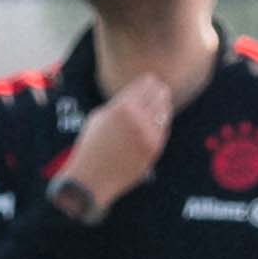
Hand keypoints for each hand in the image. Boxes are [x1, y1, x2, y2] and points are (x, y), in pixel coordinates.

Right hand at [53, 74, 177, 219]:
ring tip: (159, 105)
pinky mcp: (154, 148)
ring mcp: (148, 134)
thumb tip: (140, 92)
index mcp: (122, 106)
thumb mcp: (100, 116)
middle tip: (159, 91)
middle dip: (159, 92)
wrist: (92, 178)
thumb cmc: (92, 145)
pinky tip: (156, 121)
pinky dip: (161, 123)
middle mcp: (138, 118)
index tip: (150, 82)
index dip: (150, 81)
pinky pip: (164, 129)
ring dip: (162, 107)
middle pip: (160, 93)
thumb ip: (120, 102)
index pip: (147, 83)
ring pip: (165, 111)